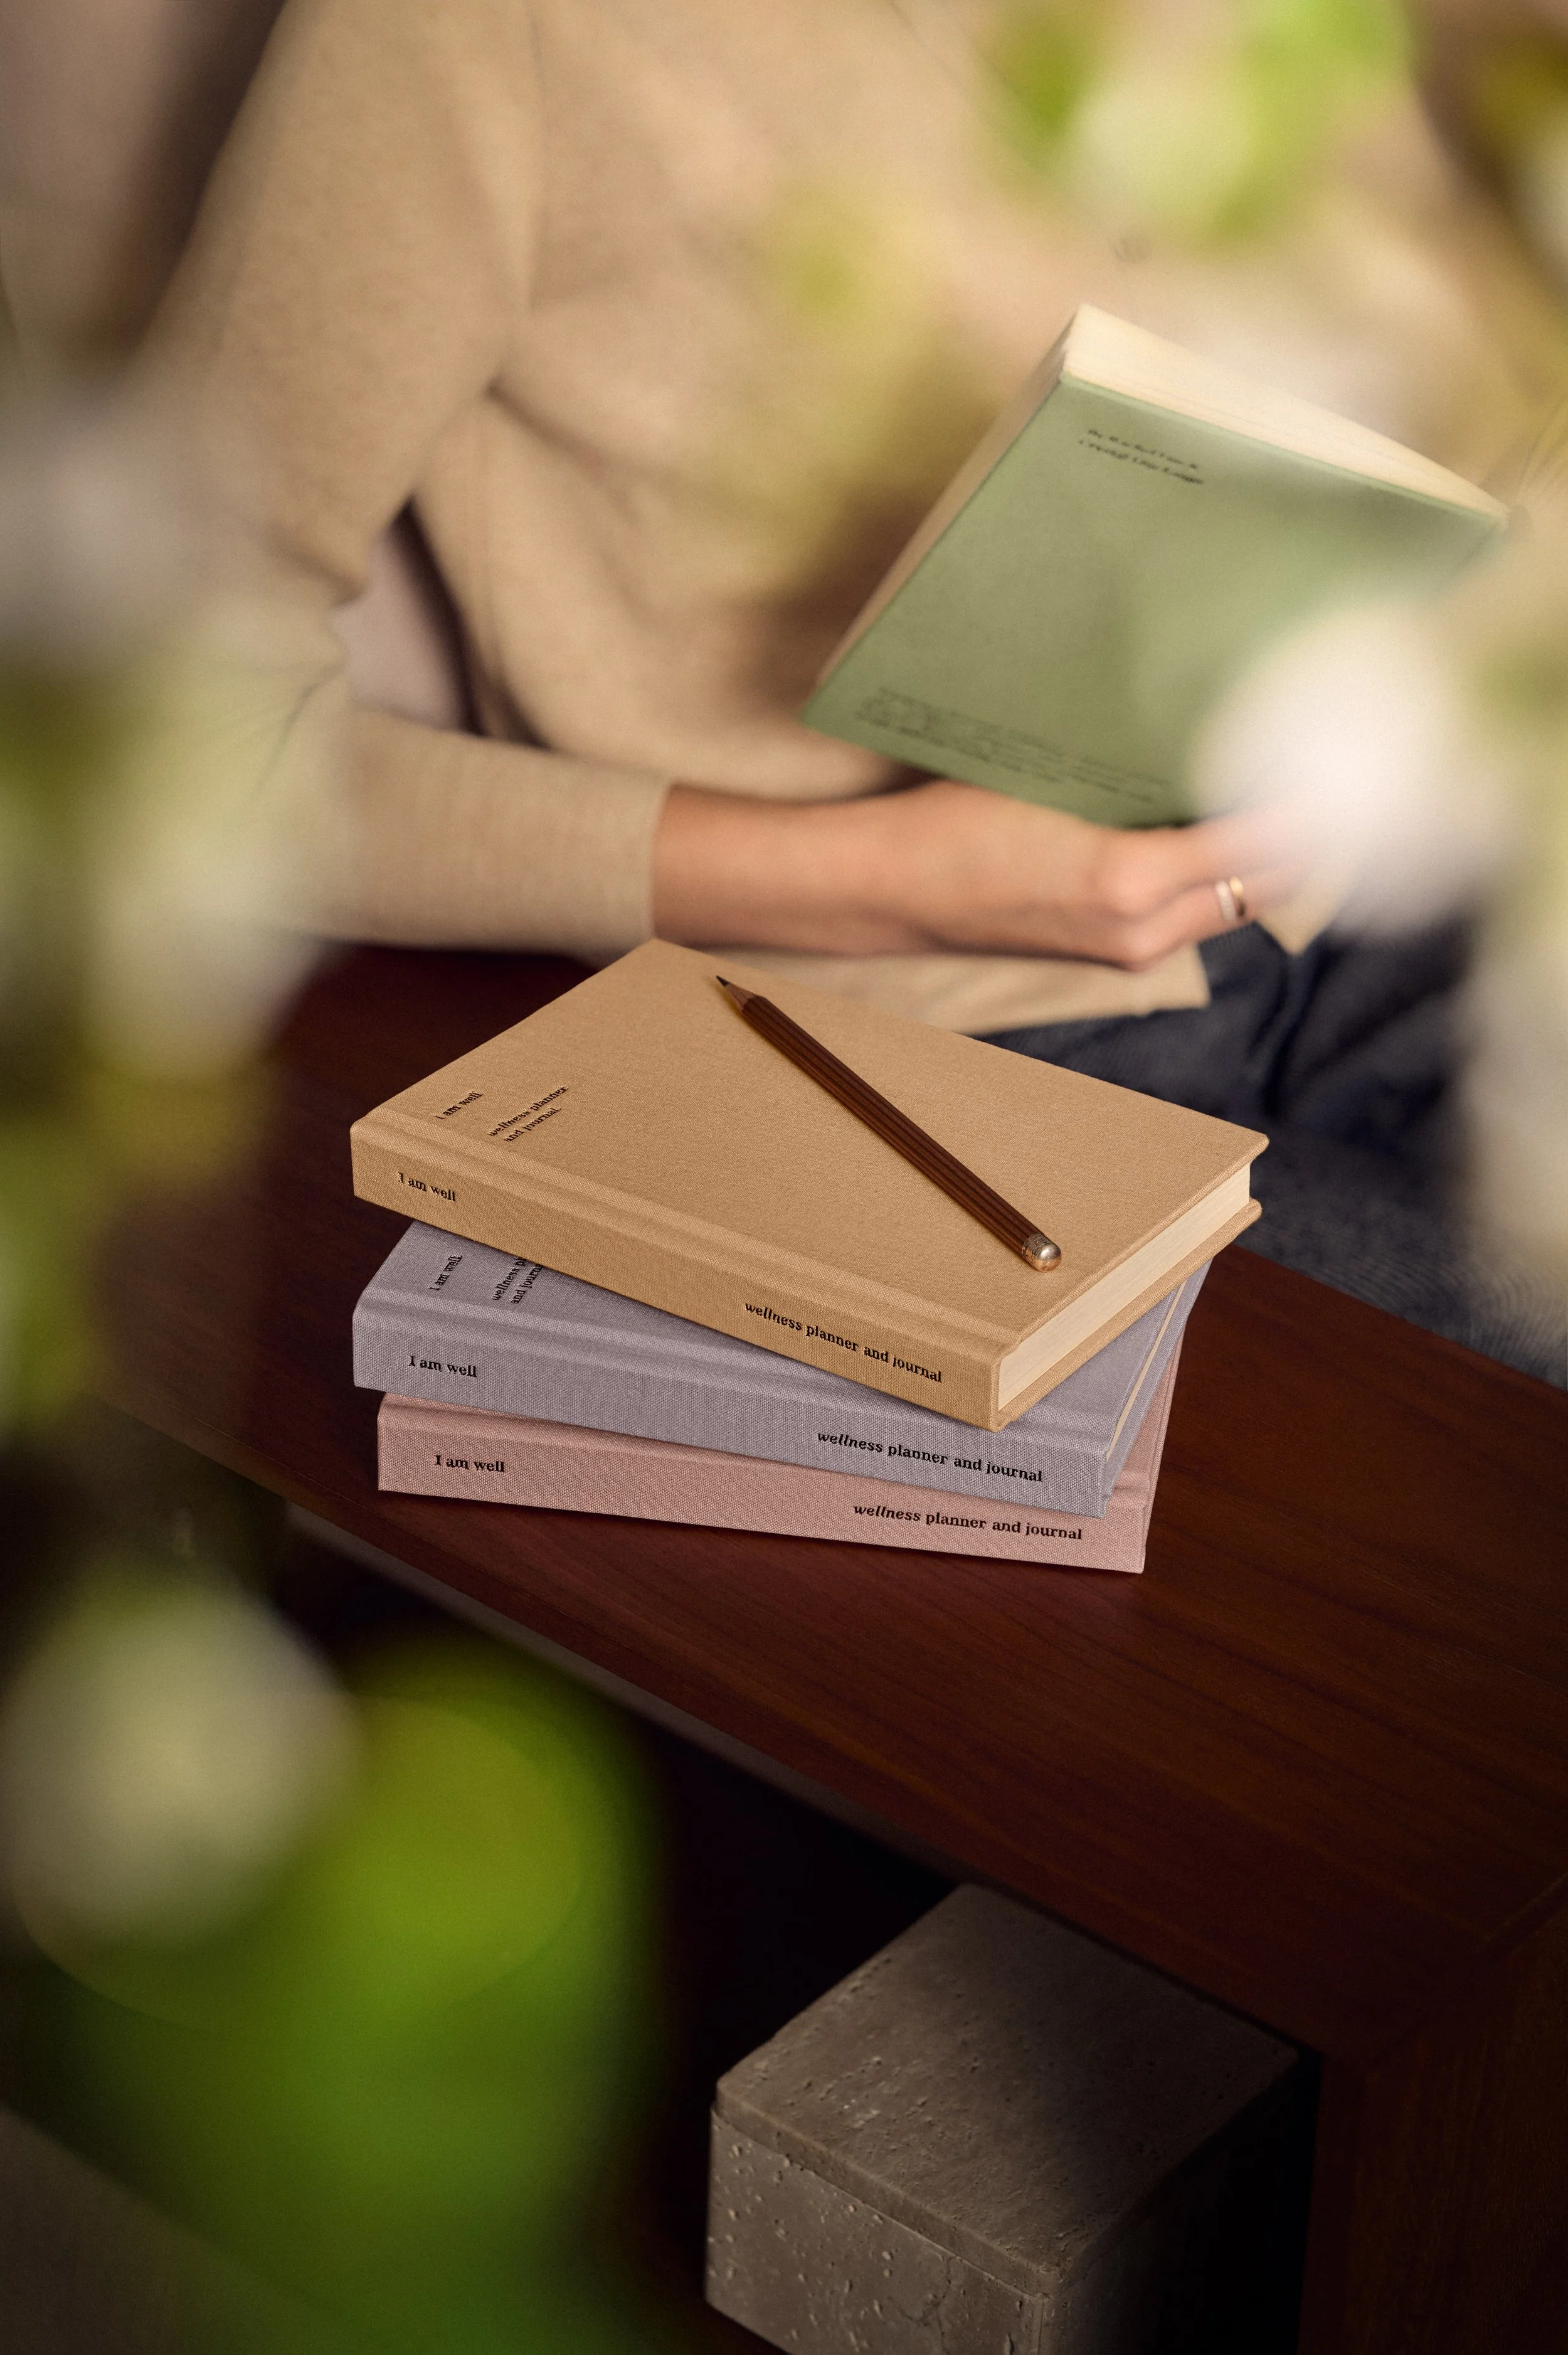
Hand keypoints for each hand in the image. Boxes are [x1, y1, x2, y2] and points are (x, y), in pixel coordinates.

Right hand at [652, 778, 1303, 966]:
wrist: (892, 889)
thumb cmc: (955, 820)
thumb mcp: (1054, 774)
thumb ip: (1139, 766)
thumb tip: (1217, 732)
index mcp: (1131, 877)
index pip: (1262, 841)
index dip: (1312, 801)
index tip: (1342, 754)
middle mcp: (1143, 927)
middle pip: (1264, 882)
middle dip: (1304, 832)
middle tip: (1330, 767)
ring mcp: (1130, 950)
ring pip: (1231, 902)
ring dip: (1263, 857)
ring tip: (1280, 791)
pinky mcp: (1112, 955)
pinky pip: (1192, 915)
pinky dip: (1218, 877)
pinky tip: (1214, 830)